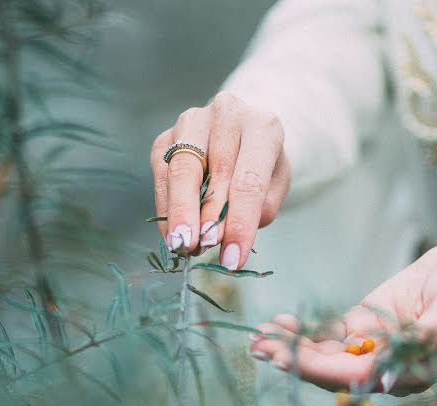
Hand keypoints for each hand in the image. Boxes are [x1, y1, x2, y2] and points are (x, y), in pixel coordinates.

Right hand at [151, 92, 290, 268]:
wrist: (245, 129)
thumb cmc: (263, 162)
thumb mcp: (276, 185)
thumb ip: (258, 208)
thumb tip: (219, 234)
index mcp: (263, 126)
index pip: (250, 181)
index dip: (240, 224)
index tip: (232, 259)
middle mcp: (226, 114)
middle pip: (212, 170)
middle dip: (204, 216)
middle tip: (198, 248)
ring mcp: (193, 121)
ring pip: (180, 168)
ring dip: (180, 212)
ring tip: (182, 245)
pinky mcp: (166, 136)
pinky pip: (161, 173)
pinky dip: (166, 207)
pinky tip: (172, 233)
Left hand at [249, 243, 436, 394]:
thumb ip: (419, 345)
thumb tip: (379, 383)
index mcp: (410, 374)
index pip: (356, 378)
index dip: (319, 369)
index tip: (286, 358)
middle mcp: (385, 369)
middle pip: (332, 371)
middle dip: (295, 360)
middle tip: (260, 348)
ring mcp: (372, 347)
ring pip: (324, 354)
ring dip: (291, 348)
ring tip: (259, 337)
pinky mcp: (363, 326)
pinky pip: (327, 334)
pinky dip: (302, 331)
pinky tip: (277, 324)